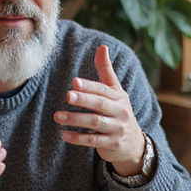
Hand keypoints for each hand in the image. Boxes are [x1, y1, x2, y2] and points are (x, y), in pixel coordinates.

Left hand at [54, 45, 146, 175]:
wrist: (133, 144)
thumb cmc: (118, 112)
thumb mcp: (115, 91)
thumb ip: (106, 70)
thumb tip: (102, 46)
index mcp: (119, 97)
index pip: (102, 90)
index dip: (89, 86)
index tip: (75, 82)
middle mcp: (120, 112)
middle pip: (100, 104)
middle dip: (83, 100)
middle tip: (67, 96)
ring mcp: (117, 129)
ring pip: (95, 123)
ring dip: (75, 119)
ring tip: (57, 116)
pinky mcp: (112, 144)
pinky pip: (93, 140)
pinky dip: (78, 138)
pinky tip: (64, 134)